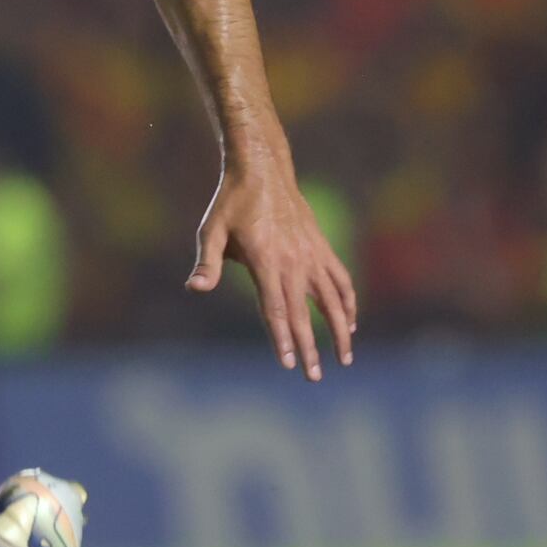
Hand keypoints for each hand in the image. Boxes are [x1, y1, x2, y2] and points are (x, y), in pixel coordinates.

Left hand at [187, 159, 357, 379]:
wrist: (263, 170)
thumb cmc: (231, 202)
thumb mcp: (211, 229)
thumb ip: (207, 262)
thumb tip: (195, 288)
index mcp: (266, 260)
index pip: (276, 308)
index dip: (282, 337)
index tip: (288, 362)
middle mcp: (293, 260)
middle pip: (304, 312)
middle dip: (309, 347)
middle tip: (314, 377)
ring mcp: (312, 254)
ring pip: (333, 299)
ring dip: (340, 330)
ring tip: (344, 358)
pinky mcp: (321, 247)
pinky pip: (340, 279)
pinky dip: (348, 302)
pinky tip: (351, 322)